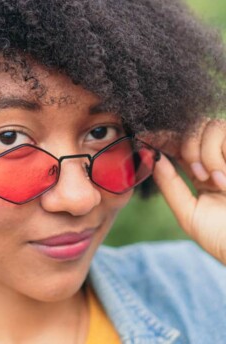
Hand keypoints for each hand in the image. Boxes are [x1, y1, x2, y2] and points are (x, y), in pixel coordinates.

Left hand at [148, 119, 225, 263]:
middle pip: (193, 128)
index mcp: (201, 172)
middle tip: (198, 175)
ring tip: (217, 182)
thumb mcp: (189, 213)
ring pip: (211, 127)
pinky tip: (224, 182)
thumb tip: (152, 158)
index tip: (146, 137)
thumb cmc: (222, 237)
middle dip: (187, 146)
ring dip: (206, 154)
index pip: (178, 145)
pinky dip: (217, 157)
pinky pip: (224, 132)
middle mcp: (218, 159)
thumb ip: (170, 186)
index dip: (162, 138)